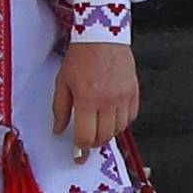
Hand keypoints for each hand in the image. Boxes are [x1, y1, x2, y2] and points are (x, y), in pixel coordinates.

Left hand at [54, 40, 140, 156]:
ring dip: (108, 133)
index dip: (81, 149)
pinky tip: (113, 117)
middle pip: (104, 136)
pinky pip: (131, 117)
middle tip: (87, 141)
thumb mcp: (63, 82)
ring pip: (119, 129)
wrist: (102, 36)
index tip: (79, 155)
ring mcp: (123, 97)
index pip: (86, 136)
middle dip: (94, 143)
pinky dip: (122, 122)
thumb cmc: (81, 56)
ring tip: (99, 127)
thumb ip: (61, 109)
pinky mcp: (134, 92)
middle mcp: (108, 101)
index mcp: (87, 99)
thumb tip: (59, 130)